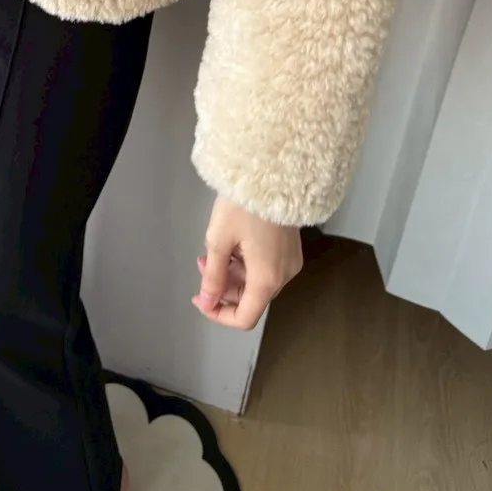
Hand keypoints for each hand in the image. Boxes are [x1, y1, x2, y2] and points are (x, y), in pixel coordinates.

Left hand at [192, 195, 303, 330]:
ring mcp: (290, 262)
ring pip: (258, 282)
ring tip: (212, 250)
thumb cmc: (242, 204)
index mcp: (267, 279)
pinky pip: (267, 268)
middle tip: (202, 264)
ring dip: (233, 274)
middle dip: (223, 288)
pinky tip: (233, 243)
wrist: (272, 172)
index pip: (245, 318)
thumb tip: (207, 302)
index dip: (219, 314)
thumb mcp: (219, 239)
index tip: (201, 298)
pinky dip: (247, 264)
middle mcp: (284, 276)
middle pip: (251, 299)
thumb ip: (213, 275)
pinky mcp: (290, 248)